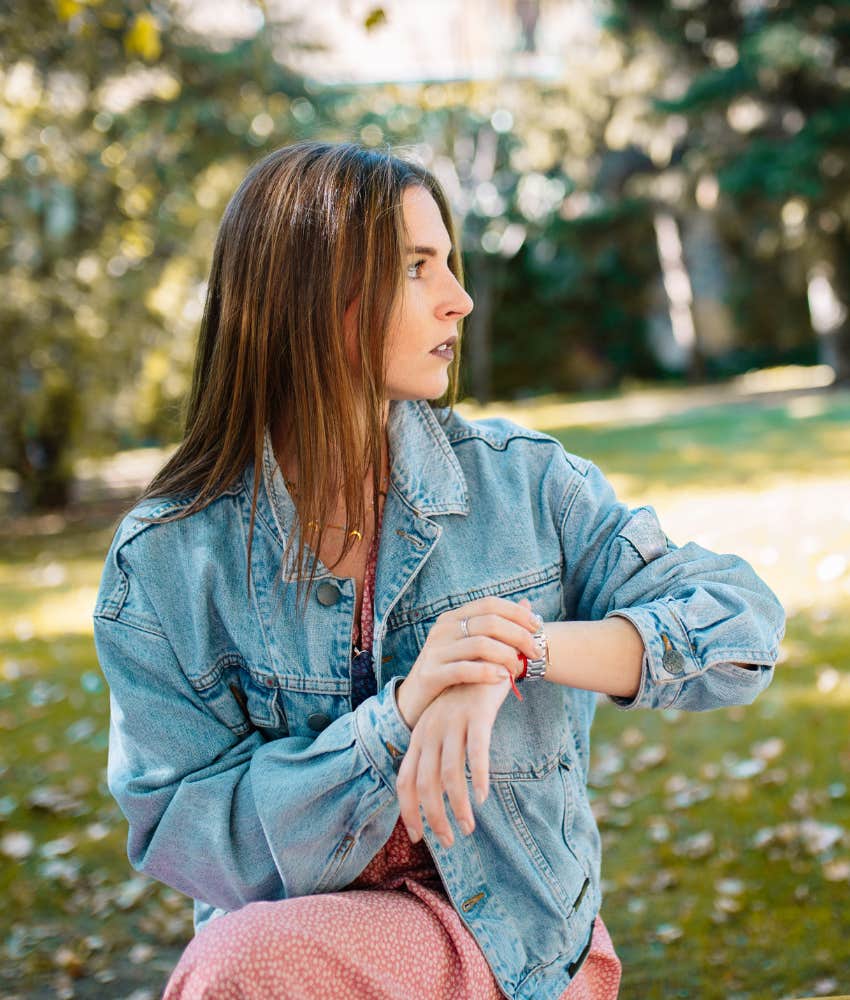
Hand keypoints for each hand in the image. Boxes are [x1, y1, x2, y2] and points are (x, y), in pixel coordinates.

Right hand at [395, 596, 541, 729]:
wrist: (414, 701)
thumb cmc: (450, 672)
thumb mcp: (470, 646)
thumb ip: (496, 627)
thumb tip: (528, 604)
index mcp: (453, 618)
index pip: (490, 604)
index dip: (517, 613)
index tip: (538, 627)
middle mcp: (443, 629)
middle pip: (489, 622)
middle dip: (519, 636)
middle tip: (535, 653)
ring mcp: (435, 650)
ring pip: (480, 644)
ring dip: (507, 656)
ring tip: (518, 669)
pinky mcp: (430, 674)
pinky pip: (464, 669)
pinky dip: (487, 672)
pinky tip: (502, 678)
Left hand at [397, 675, 511, 848]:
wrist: (487, 658)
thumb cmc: (466, 700)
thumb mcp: (443, 725)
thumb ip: (437, 754)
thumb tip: (435, 795)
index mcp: (419, 736)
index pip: (405, 781)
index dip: (409, 812)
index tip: (420, 837)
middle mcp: (431, 730)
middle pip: (424, 783)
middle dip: (434, 818)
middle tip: (450, 840)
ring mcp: (452, 722)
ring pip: (449, 773)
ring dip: (458, 806)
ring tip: (469, 826)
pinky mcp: (477, 715)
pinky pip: (476, 752)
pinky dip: (478, 777)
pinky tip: (482, 796)